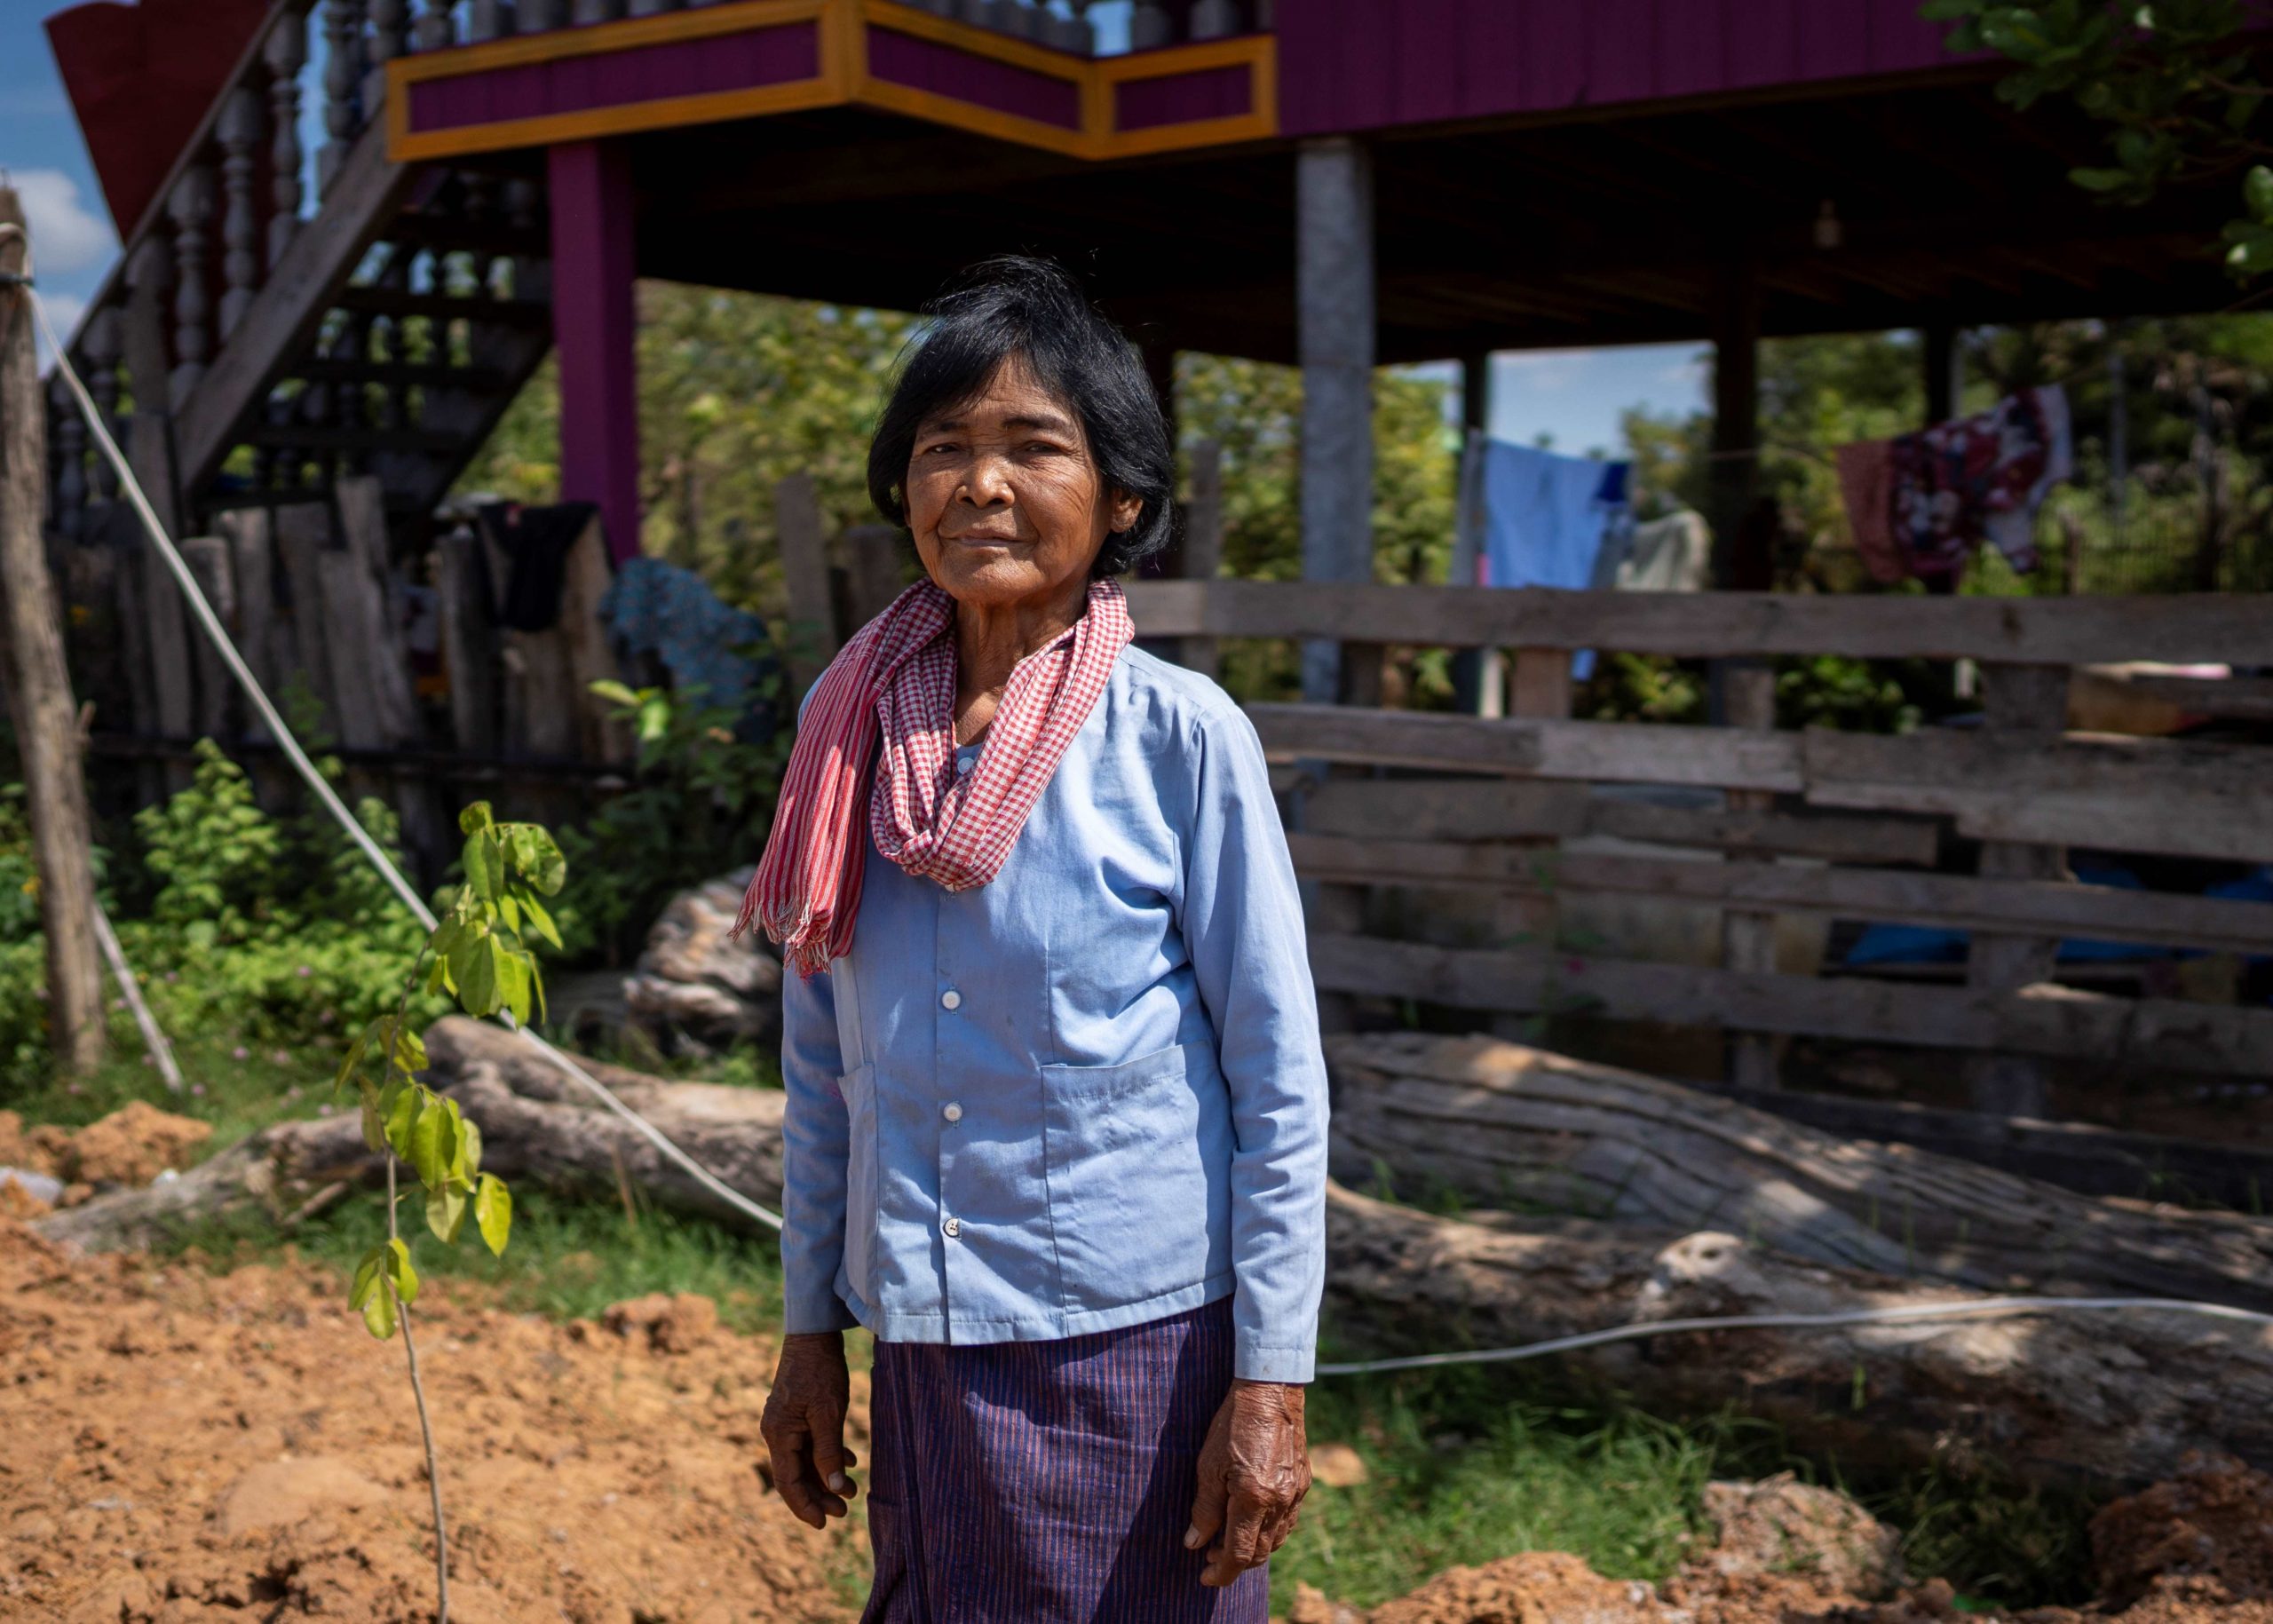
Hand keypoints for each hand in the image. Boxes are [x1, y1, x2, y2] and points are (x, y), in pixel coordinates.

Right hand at [760, 1330, 856, 1528]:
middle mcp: (776, 1431)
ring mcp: (785, 1422)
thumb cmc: (820, 1370)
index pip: (788, 1482)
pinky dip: (828, 1454)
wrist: (813, 1333)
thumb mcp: (828, 1412)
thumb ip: (829, 1450)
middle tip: (844, 1511)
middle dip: (819, 1495)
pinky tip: (850, 1459)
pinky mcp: (796, 1413)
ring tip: (852, 1490)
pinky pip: (809, 1443)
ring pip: (804, 1460)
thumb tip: (833, 1486)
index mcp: (778, 1434)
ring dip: (826, 1476)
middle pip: (795, 1475)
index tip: (824, 1524)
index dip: (805, 1506)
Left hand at [1184, 1379, 1310, 1586]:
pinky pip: (1288, 1521)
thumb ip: (1204, 1508)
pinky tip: (1253, 1522)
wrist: (1270, 1390)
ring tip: (1228, 1540)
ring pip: (1276, 1539)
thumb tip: (1195, 1542)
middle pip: (1259, 1552)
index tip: (1204, 1576)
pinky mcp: (1304, 1482)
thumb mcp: (1208, 1465)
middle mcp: (1280, 1501)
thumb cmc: (1234, 1423)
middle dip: (1234, 1563)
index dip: (1221, 1572)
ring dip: (1253, 1549)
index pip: (1239, 1553)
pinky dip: (1270, 1531)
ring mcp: (1296, 1493)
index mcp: (1254, 1498)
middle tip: (1210, 1557)